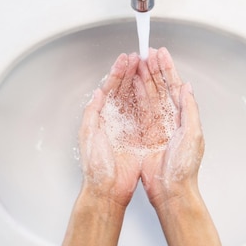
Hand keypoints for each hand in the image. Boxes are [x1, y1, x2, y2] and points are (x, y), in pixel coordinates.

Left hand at [78, 53, 142, 206]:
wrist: (110, 189)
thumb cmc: (98, 167)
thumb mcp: (89, 135)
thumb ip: (93, 112)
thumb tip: (98, 93)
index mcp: (102, 118)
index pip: (112, 89)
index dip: (119, 73)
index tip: (126, 60)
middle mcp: (117, 121)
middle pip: (126, 91)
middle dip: (132, 72)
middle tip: (140, 57)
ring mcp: (131, 130)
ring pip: (138, 100)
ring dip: (142, 82)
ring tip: (148, 67)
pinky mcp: (143, 140)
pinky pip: (149, 117)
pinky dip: (152, 102)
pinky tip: (156, 91)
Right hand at [136, 47, 204, 209]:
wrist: (170, 190)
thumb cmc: (183, 168)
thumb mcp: (192, 134)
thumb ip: (190, 109)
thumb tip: (187, 86)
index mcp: (182, 117)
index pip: (174, 87)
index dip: (167, 69)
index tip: (161, 54)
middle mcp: (169, 120)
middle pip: (159, 88)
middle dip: (153, 69)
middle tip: (146, 52)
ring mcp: (155, 127)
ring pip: (147, 96)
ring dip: (142, 78)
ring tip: (136, 62)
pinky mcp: (142, 136)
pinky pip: (136, 111)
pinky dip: (133, 96)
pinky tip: (129, 85)